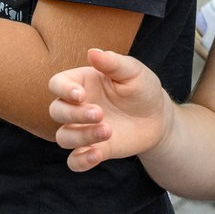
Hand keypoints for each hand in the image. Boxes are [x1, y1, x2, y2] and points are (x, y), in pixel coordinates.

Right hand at [48, 48, 171, 171]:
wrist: (158, 118)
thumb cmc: (141, 89)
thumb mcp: (133, 72)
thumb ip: (113, 63)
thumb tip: (93, 52)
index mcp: (79, 84)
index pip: (56, 84)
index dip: (63, 89)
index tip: (81, 94)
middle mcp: (75, 107)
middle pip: (56, 111)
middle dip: (74, 114)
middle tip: (100, 114)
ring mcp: (82, 129)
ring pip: (63, 137)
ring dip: (80, 136)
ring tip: (108, 131)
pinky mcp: (93, 149)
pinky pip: (74, 161)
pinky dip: (80, 161)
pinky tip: (97, 155)